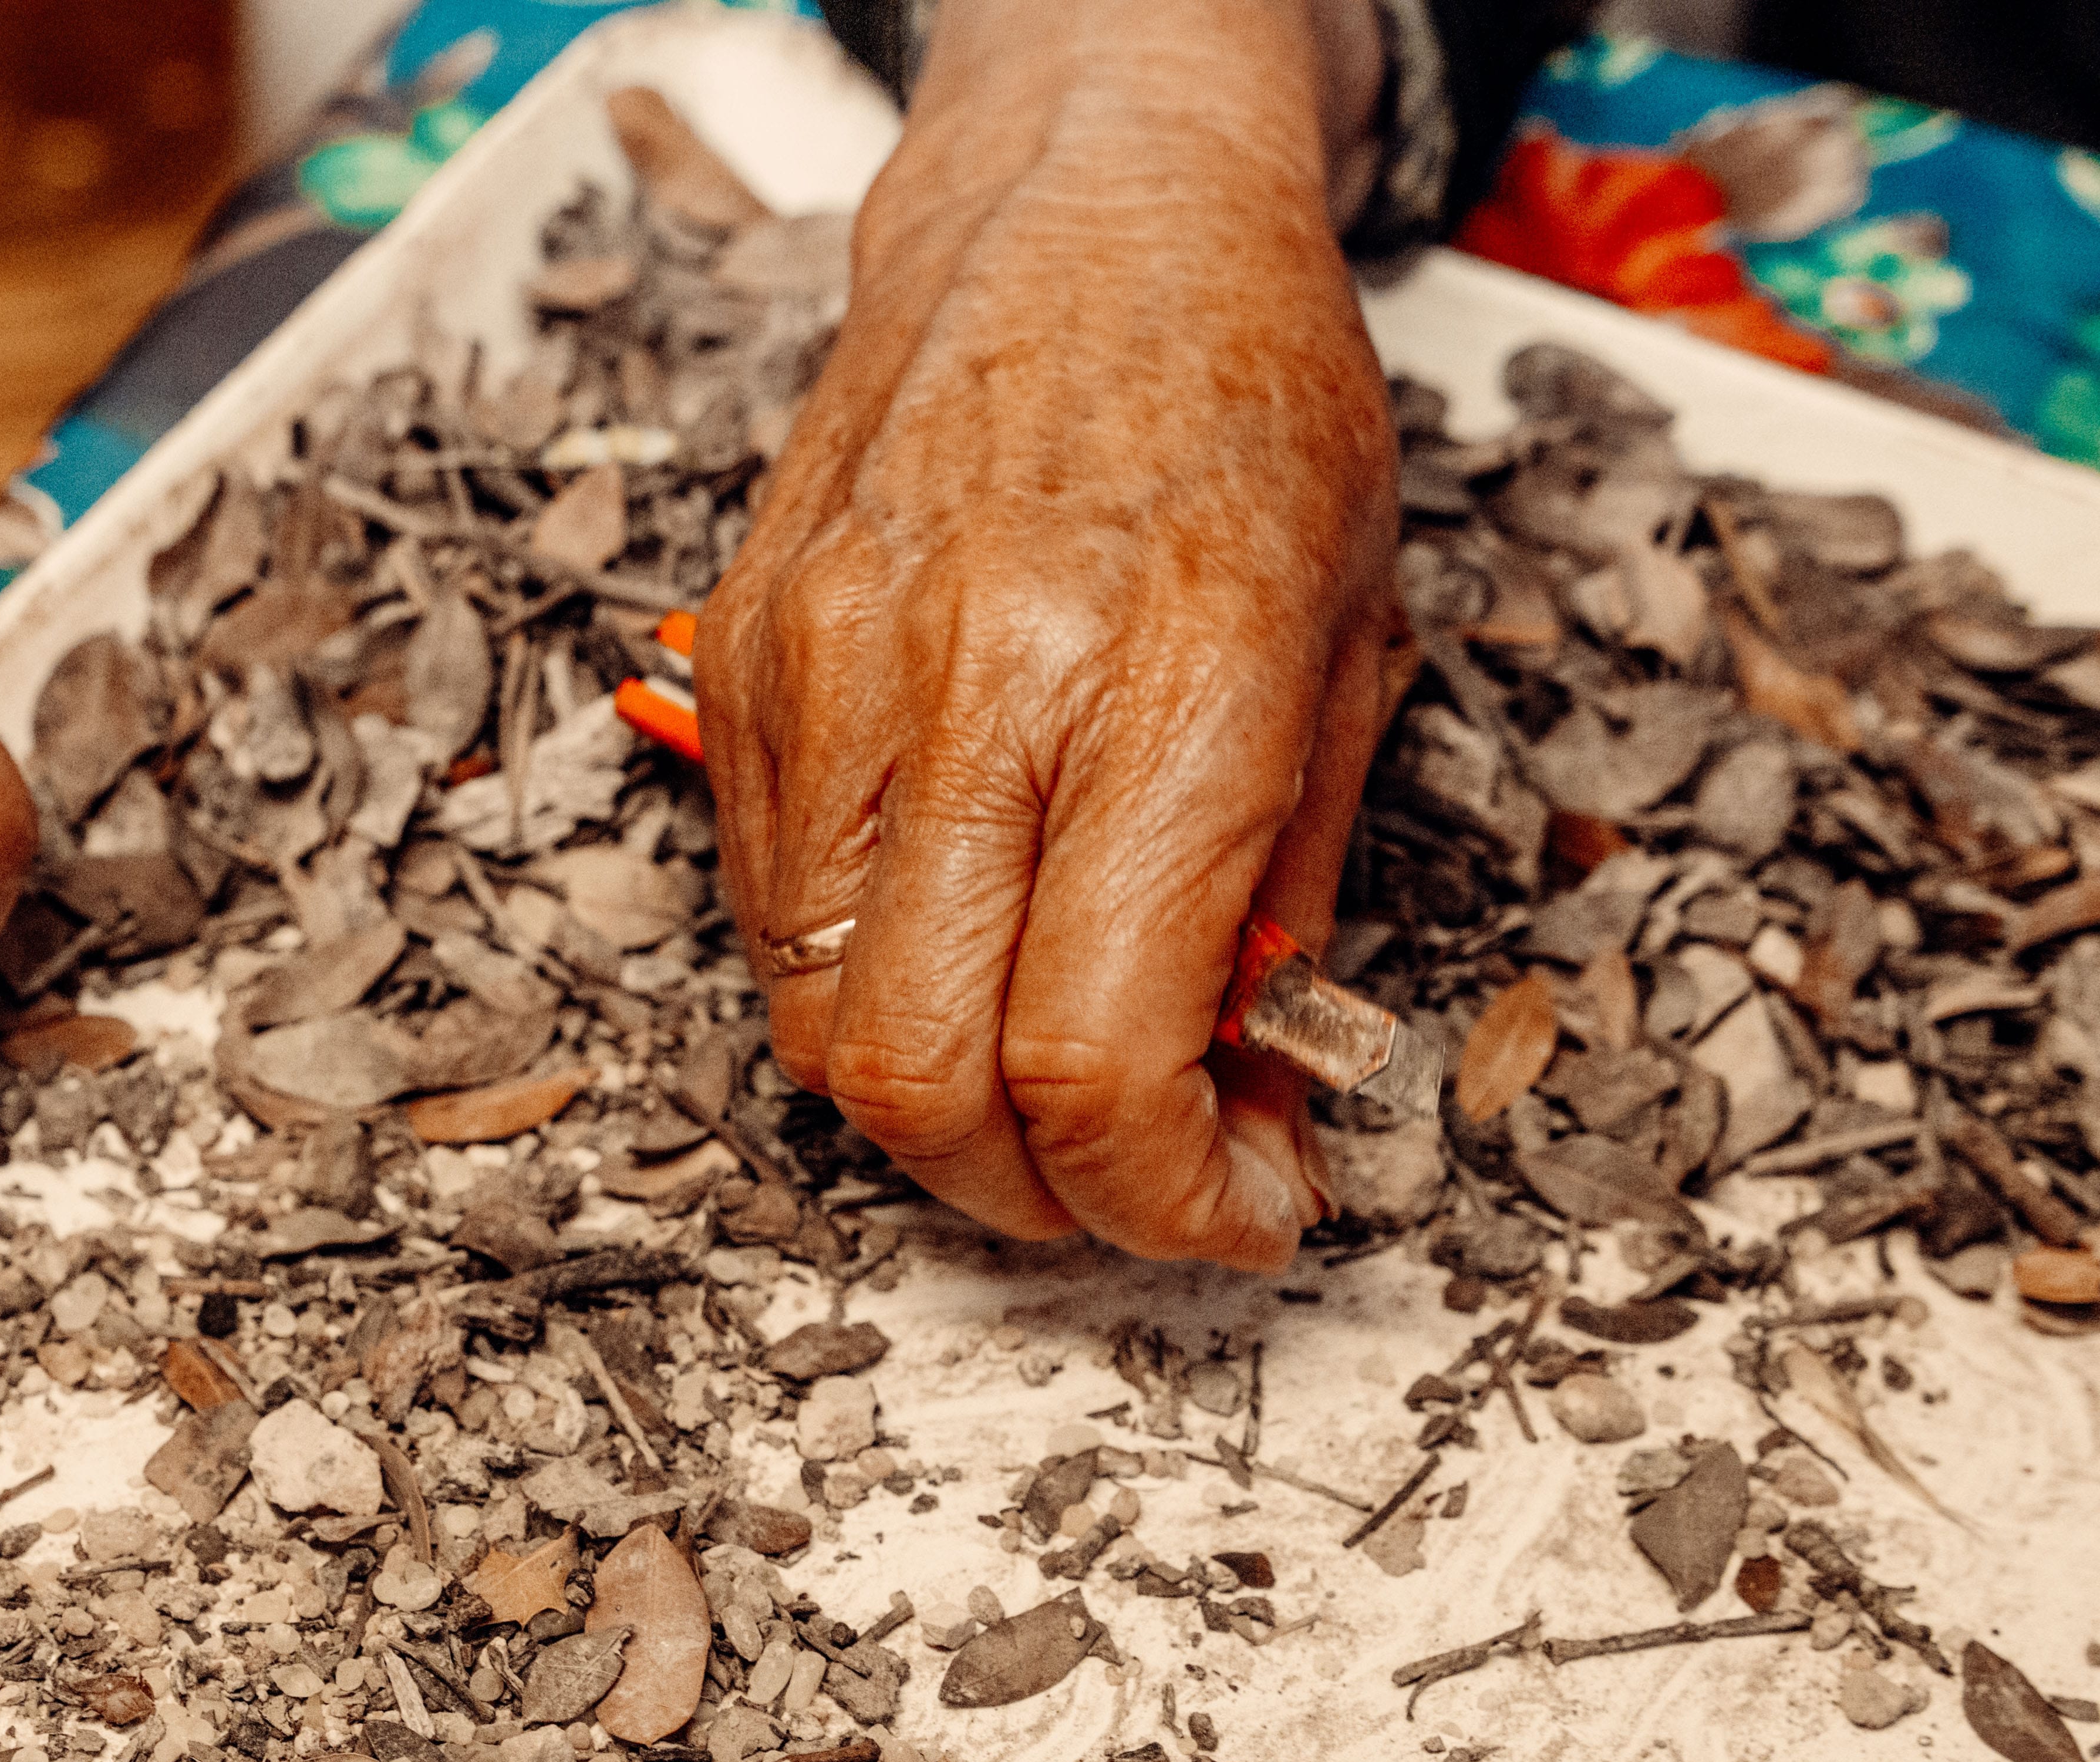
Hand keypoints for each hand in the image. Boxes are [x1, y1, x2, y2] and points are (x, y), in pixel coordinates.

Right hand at [701, 0, 1398, 1262]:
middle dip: (1035, 1196)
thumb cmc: (1247, 404)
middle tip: (1130, 1181)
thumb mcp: (1354, 652)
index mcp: (1165, 684)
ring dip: (937, 1112)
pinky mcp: (745, 670)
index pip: (1099, 1060)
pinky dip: (861, 989)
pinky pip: (769, 920)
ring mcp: (830, 677)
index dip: (1164, 1202)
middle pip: (923, 1084)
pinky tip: (962, 942)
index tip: (1237, 1215)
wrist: (1083, 208)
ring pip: (816, 1030)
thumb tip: (1241, 1094)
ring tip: (1044, 1073)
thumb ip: (1285, 896)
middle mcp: (975, 686)